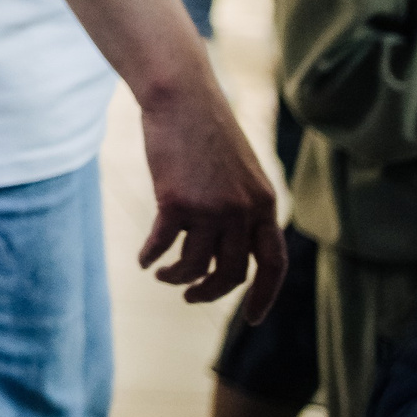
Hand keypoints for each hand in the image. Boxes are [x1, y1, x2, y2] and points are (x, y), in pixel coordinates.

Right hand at [136, 73, 286, 321]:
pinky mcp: (176, 202)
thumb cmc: (205, 129)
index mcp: (264, 205)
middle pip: (231, 274)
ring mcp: (210, 208)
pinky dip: (152, 256)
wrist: (182, 98)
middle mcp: (243, 212)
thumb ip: (241, 206)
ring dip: (177, 277)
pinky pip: (163, 244)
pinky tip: (143, 259)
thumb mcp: (238, 171)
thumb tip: (228, 244)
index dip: (264, 297)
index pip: (272, 264)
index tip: (252, 319)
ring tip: (162, 274)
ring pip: (195, 266)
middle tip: (190, 295)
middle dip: (209, 293)